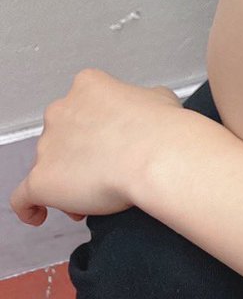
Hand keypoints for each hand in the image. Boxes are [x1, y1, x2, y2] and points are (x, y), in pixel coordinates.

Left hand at [9, 68, 184, 225]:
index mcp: (88, 85)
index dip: (94, 128)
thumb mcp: (159, 97)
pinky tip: (41, 215)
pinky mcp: (41, 179)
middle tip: (101, 173)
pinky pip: (23, 197)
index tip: (108, 145)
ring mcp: (48, 145)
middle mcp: (61, 110)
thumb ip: (140, 101)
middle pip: (61, 135)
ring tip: (91, 199)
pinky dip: (30, 206)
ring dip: (64, 180)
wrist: (155, 155)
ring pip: (47, 165)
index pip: (81, 106)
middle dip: (77, 154)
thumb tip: (144, 112)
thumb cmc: (162, 127)